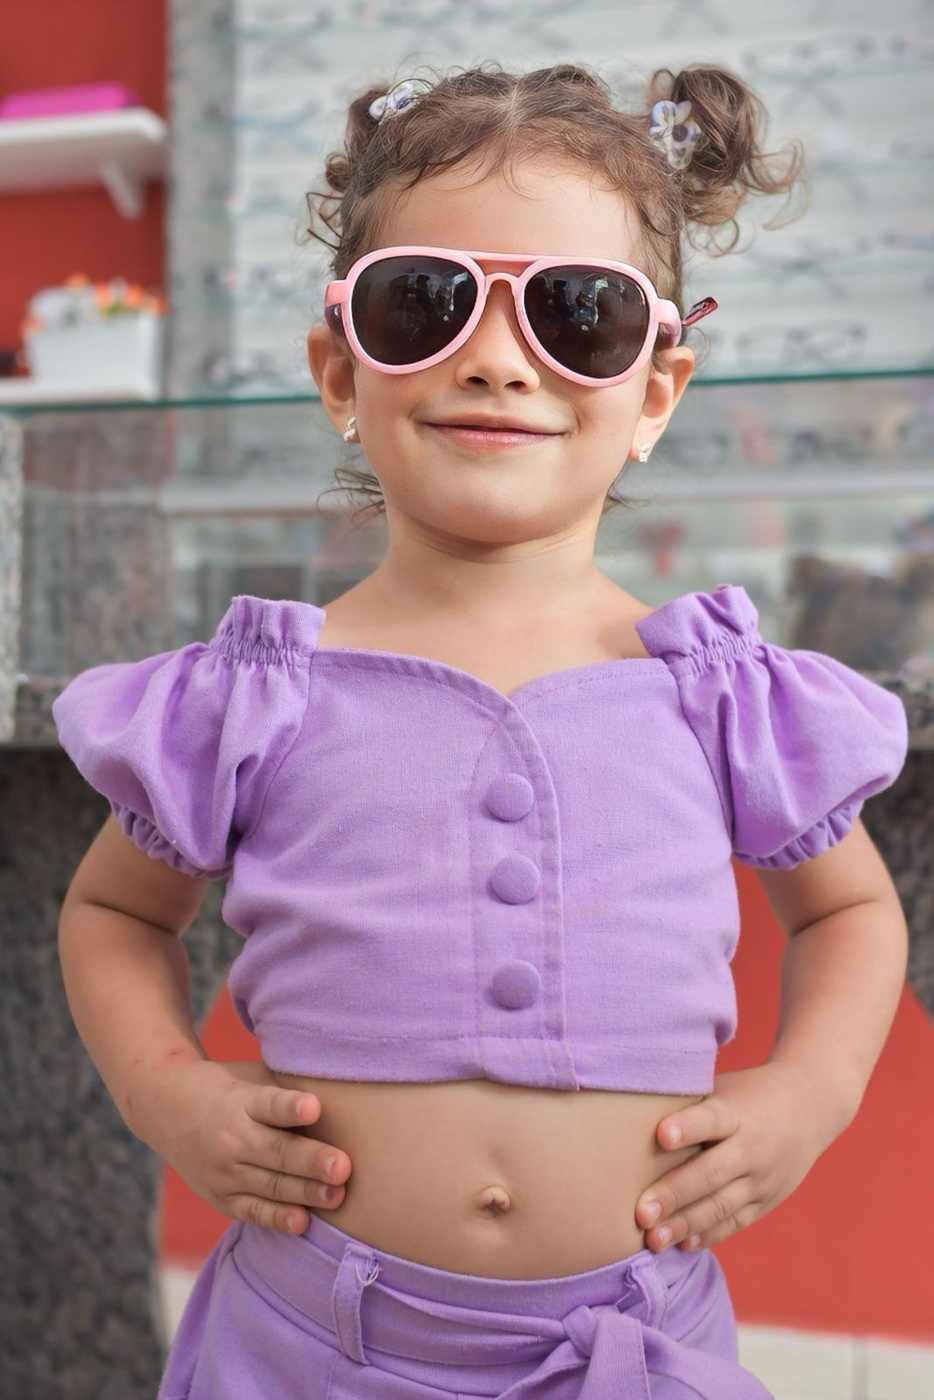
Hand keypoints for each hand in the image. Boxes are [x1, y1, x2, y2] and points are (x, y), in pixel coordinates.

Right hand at [141, 1059, 351, 1234]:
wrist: (165, 1108)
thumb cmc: (229, 1086)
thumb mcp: (253, 1076)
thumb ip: (288, 1087)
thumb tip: (342, 1093)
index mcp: (242, 1100)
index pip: (269, 1104)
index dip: (291, 1107)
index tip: (314, 1107)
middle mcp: (231, 1137)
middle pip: (276, 1151)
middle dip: (311, 1161)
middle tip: (343, 1166)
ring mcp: (223, 1171)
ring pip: (270, 1185)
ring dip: (305, 1192)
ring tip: (337, 1195)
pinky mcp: (220, 1196)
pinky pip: (252, 1211)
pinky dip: (277, 1218)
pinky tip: (302, 1221)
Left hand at [634, 1063, 829, 1252]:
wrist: (810, 1105)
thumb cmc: (746, 1093)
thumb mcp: (723, 1087)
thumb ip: (688, 1104)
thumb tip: (630, 1117)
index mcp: (738, 1112)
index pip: (712, 1118)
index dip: (687, 1126)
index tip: (660, 1135)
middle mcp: (753, 1147)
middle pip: (711, 1173)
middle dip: (674, 1194)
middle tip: (640, 1213)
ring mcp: (763, 1178)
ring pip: (721, 1206)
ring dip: (685, 1224)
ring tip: (652, 1239)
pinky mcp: (767, 1200)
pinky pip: (736, 1222)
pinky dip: (709, 1235)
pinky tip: (682, 1244)